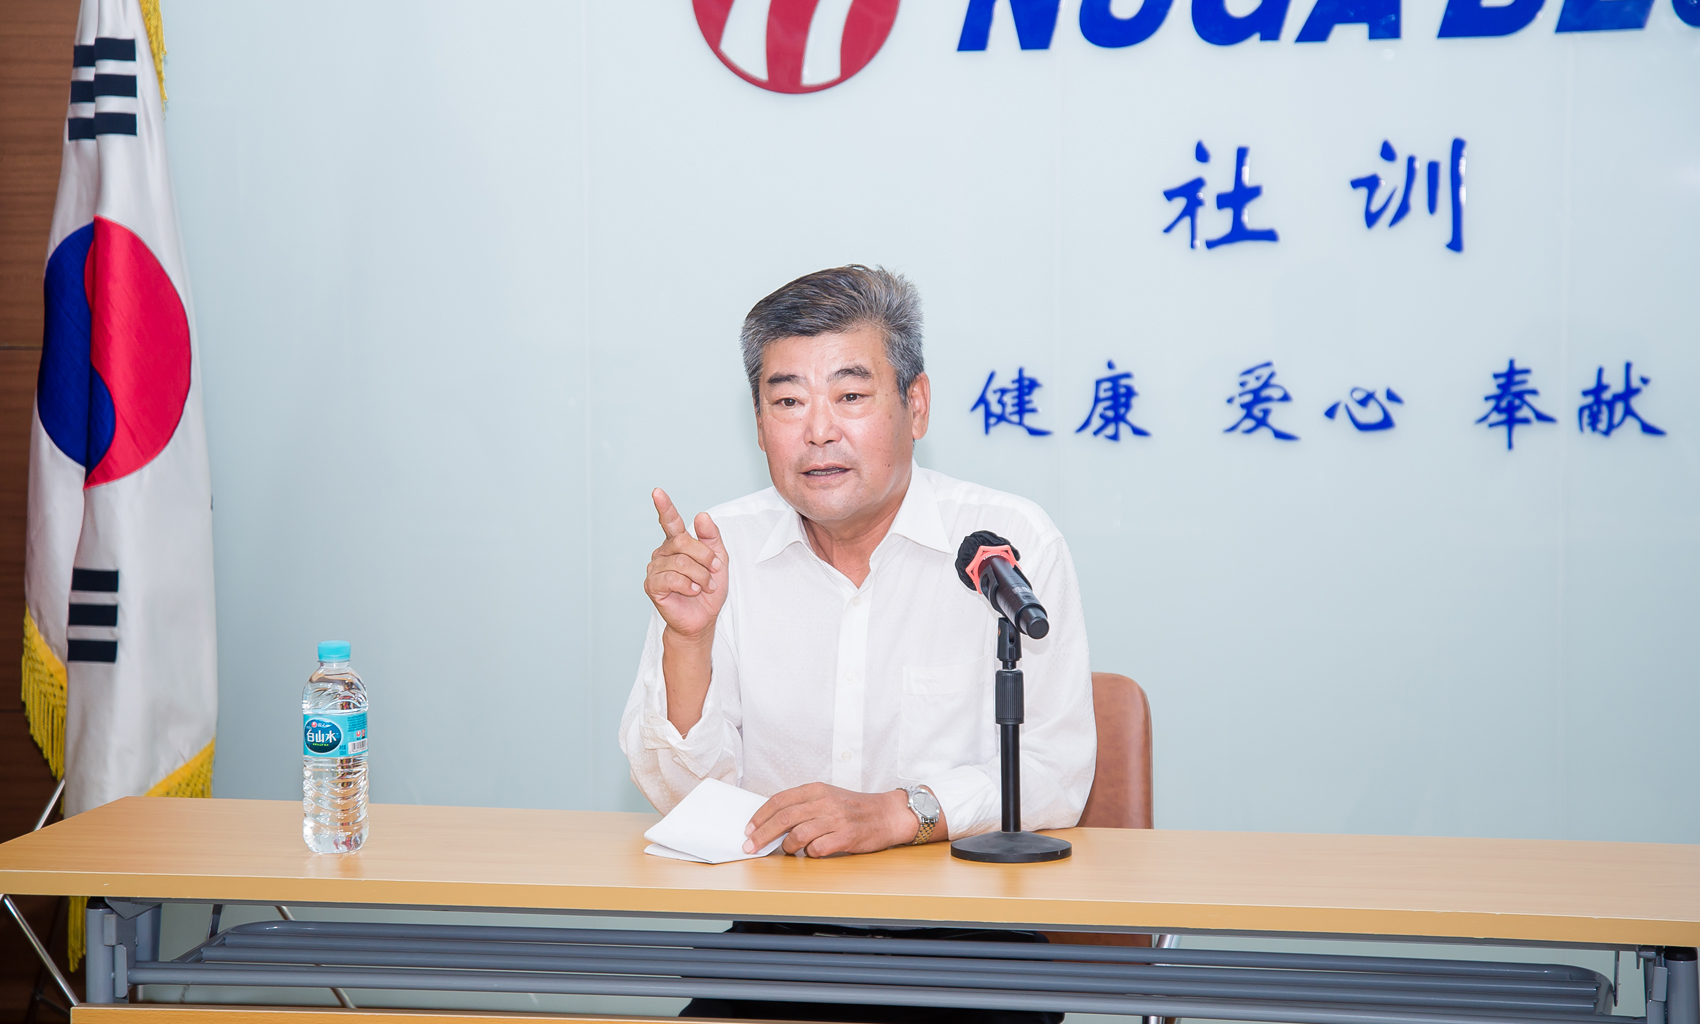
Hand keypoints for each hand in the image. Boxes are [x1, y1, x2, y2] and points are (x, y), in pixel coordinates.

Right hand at [644, 488, 728, 641]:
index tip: (657, 492)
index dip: (664, 507)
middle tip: (714, 571)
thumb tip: (701, 515)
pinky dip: (688, 585)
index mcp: (677, 543)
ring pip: (680, 562)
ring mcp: (655, 568)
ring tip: (704, 586)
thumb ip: (711, 537)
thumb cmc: (708, 589)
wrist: (702, 618)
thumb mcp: (718, 560)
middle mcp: (663, 552)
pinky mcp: (652, 585)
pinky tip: (692, 591)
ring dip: (700, 575)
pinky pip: (671, 578)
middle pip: (683, 541)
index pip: (670, 522)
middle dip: (704, 557)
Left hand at [743, 783, 921, 857]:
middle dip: (762, 834)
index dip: (760, 816)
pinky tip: (813, 852)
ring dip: (787, 847)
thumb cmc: (854, 808)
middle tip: (750, 846)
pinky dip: (810, 853)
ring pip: (798, 835)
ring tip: (788, 850)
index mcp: (816, 790)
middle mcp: (824, 802)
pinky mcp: (846, 836)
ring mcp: (836, 819)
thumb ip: (803, 806)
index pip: (780, 801)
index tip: (749, 829)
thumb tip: (772, 822)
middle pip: (784, 819)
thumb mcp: (827, 797)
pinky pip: (818, 849)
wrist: (888, 814)